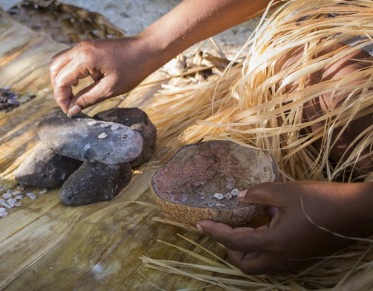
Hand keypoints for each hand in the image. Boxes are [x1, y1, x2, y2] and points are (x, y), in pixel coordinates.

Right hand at [50, 37, 157, 115]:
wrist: (147, 50)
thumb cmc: (132, 69)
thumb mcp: (110, 89)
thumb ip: (87, 99)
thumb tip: (71, 110)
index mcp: (84, 58)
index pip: (61, 80)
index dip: (61, 98)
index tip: (69, 111)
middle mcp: (80, 49)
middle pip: (54, 68)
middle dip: (58, 88)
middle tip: (69, 104)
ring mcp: (83, 46)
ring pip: (59, 62)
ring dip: (62, 80)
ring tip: (73, 96)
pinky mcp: (87, 47)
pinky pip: (69, 59)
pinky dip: (69, 72)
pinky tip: (79, 85)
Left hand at [198, 181, 372, 273]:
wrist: (357, 212)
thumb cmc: (321, 200)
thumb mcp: (284, 191)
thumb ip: (257, 194)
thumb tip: (238, 197)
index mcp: (273, 243)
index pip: (234, 241)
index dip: (214, 232)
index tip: (199, 224)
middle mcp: (280, 259)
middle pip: (244, 264)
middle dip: (228, 247)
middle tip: (222, 227)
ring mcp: (292, 262)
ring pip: (259, 265)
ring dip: (245, 249)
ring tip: (242, 225)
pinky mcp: (301, 259)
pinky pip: (273, 260)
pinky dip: (261, 248)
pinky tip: (264, 225)